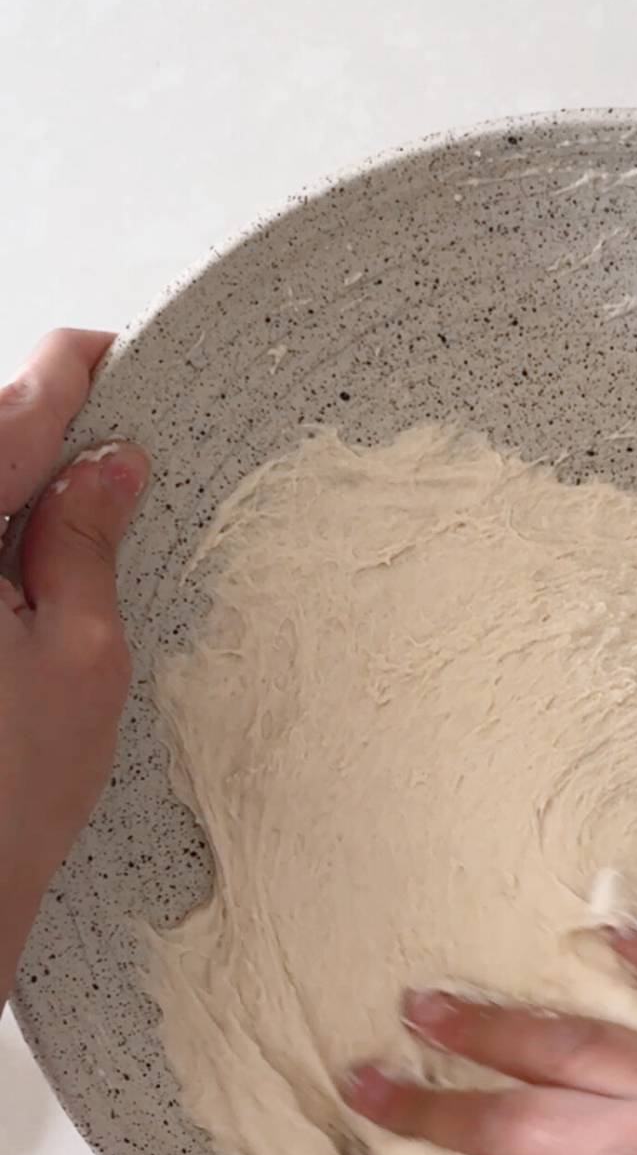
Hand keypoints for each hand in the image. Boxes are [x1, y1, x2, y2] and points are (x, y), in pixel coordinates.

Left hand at [0, 329, 148, 1000]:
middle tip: (100, 446)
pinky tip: (16, 561)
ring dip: (3, 490)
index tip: (98, 356)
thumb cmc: (8, 799)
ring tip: (64, 511)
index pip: (5, 422)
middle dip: (29, 431)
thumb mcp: (82, 659)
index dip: (60, 379)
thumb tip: (107, 463)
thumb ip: (85, 544)